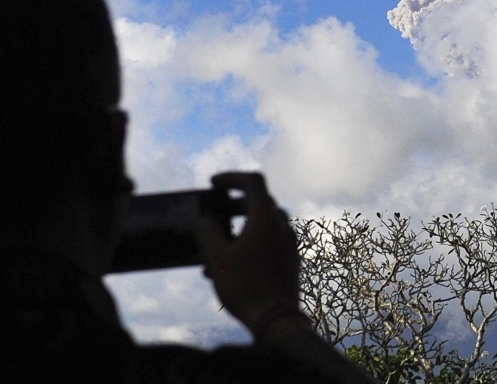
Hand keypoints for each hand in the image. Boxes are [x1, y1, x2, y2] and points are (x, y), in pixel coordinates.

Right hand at [196, 172, 300, 332]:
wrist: (277, 320)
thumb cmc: (245, 286)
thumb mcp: (217, 257)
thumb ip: (208, 232)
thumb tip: (207, 221)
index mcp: (266, 218)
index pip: (253, 181)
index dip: (232, 177)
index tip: (213, 184)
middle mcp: (282, 226)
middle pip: (260, 202)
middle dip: (234, 204)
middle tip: (216, 211)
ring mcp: (289, 244)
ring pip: (264, 225)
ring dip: (240, 228)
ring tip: (217, 246)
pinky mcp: (290, 261)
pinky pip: (269, 243)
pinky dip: (250, 245)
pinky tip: (229, 267)